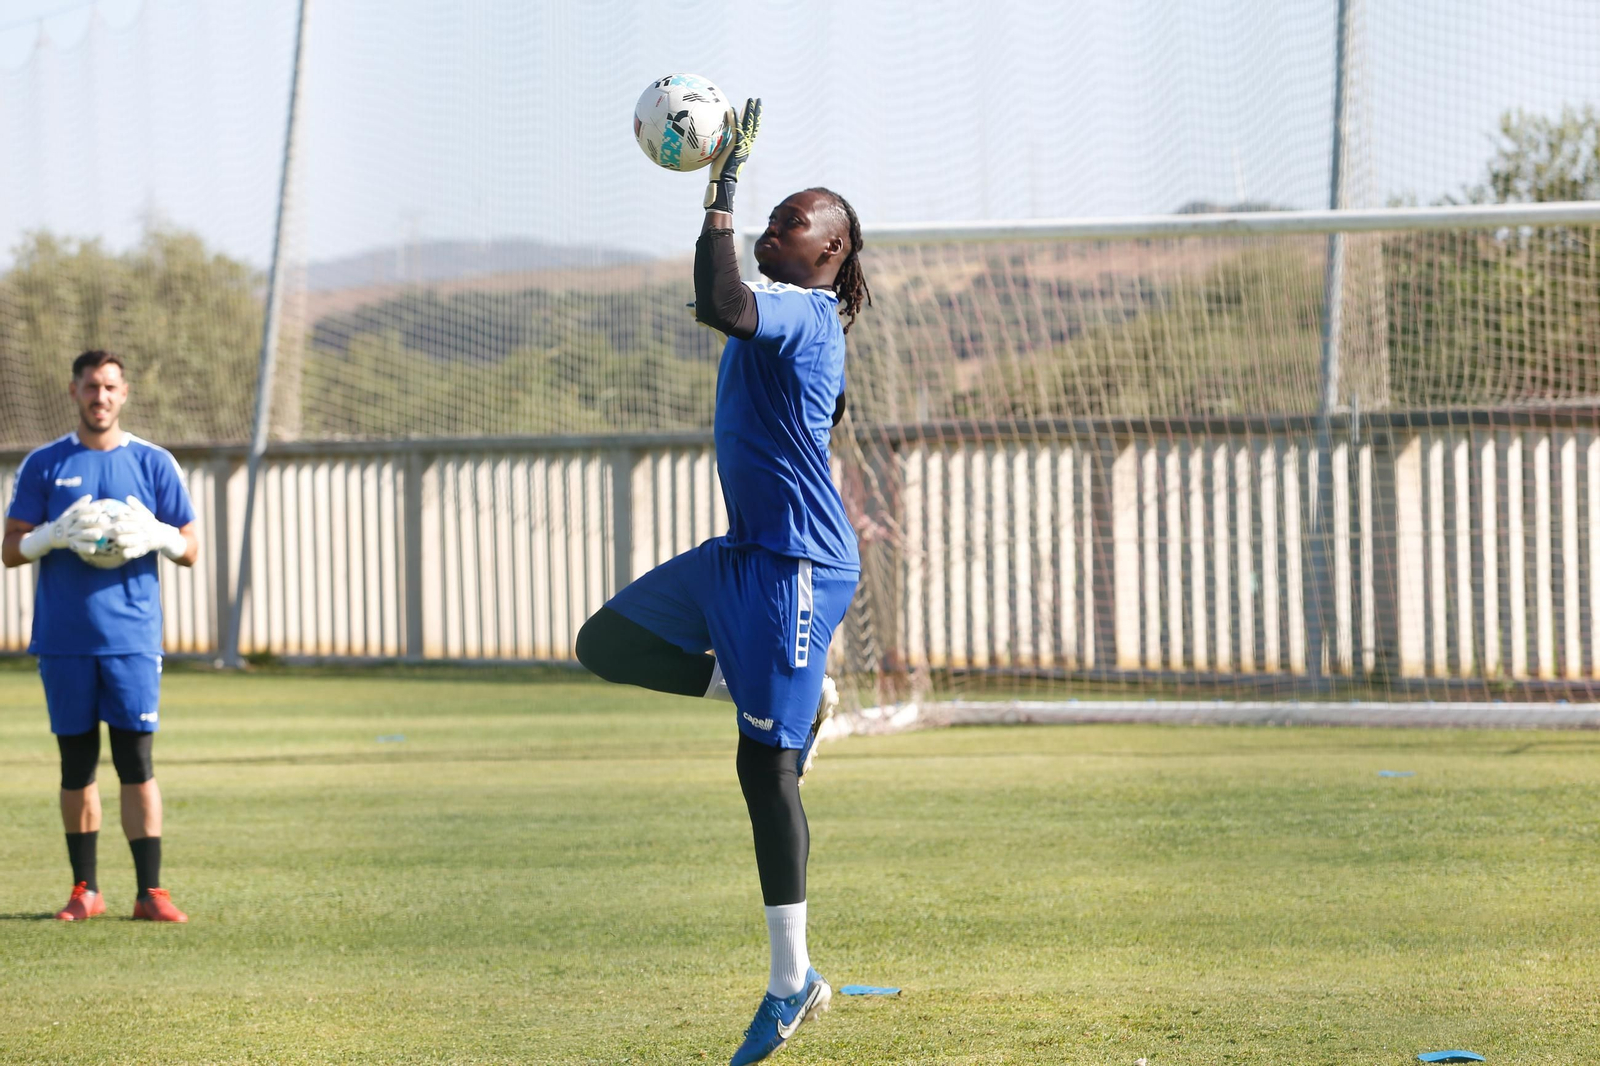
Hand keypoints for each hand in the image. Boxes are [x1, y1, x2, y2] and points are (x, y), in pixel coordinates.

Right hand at [19, 495, 104, 560]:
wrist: (51, 536)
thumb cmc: (65, 522)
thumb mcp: (69, 513)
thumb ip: (79, 505)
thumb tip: (89, 496)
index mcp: (70, 516)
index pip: (79, 511)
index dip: (88, 509)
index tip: (99, 508)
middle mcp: (70, 525)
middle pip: (81, 522)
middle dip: (92, 521)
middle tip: (105, 520)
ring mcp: (70, 535)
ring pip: (80, 535)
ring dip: (89, 534)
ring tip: (99, 534)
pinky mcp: (71, 545)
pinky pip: (78, 547)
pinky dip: (85, 548)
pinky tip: (93, 549)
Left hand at [110, 496, 187, 561]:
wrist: (165, 536)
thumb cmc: (150, 523)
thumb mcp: (145, 514)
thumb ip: (136, 506)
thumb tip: (128, 497)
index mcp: (144, 519)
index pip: (133, 516)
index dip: (124, 516)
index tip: (116, 516)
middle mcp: (145, 528)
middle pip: (134, 527)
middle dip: (125, 528)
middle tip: (116, 528)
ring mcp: (146, 539)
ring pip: (134, 540)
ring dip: (126, 540)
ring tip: (118, 541)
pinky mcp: (145, 548)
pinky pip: (138, 551)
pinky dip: (131, 552)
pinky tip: (124, 553)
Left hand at [704, 97, 760, 212]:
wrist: (722, 182)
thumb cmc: (719, 175)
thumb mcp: (719, 158)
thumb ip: (719, 147)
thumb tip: (709, 141)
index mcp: (743, 148)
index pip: (751, 131)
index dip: (753, 120)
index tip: (753, 109)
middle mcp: (745, 145)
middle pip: (753, 125)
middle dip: (756, 112)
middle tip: (758, 100)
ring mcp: (741, 145)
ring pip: (748, 125)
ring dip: (749, 111)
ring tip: (751, 100)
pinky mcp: (735, 146)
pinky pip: (735, 130)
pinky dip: (734, 119)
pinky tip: (731, 108)